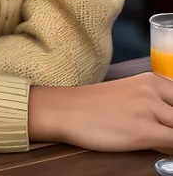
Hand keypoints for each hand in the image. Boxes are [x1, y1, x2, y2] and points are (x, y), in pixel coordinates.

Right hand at [29, 72, 172, 152]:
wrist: (67, 110)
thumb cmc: (94, 106)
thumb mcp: (131, 96)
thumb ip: (156, 106)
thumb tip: (171, 127)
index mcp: (152, 80)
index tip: (170, 123)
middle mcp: (153, 90)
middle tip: (165, 134)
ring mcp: (148, 109)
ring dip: (172, 138)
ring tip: (159, 141)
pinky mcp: (142, 130)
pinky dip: (171, 150)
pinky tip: (161, 150)